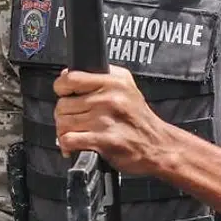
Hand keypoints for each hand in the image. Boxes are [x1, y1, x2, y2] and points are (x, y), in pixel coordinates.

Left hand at [53, 66, 172, 176]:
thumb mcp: (127, 87)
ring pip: (63, 122)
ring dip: (63, 131)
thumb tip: (68, 74)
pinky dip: (67, 144)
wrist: (159, 146)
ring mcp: (106, 119)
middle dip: (63, 114)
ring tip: (73, 133)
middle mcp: (110, 98)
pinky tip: (73, 146)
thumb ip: (101, 77)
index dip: (62, 87)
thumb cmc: (139, 119)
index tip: (64, 94)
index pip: (71, 77)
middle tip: (72, 120)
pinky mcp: (104, 140)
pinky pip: (69, 139)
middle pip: (63, 103)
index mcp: (114, 81)